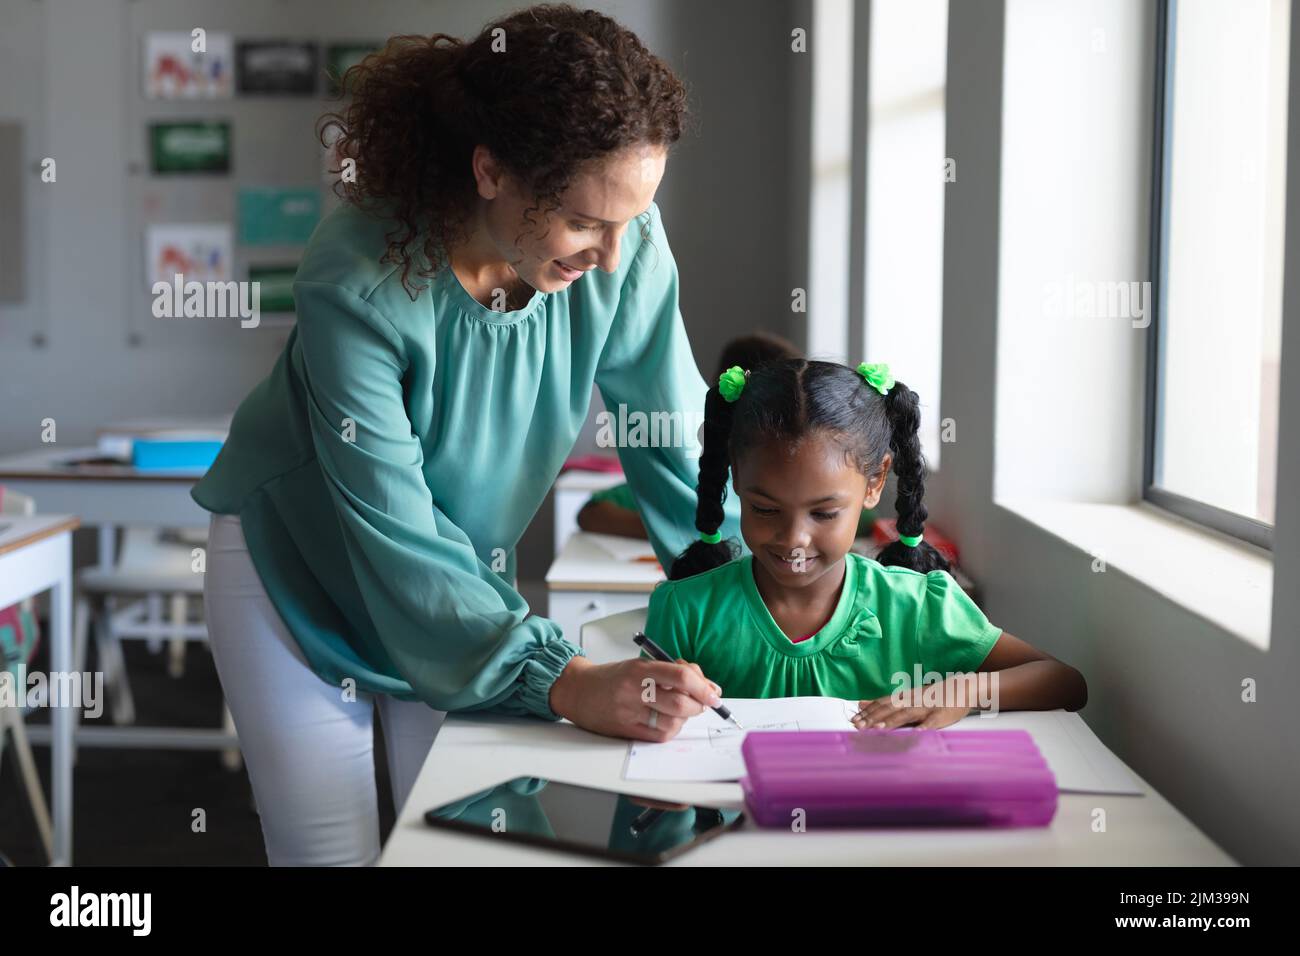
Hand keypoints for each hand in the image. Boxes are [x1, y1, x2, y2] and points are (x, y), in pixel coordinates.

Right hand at [549, 656, 722, 741]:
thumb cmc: (613, 677)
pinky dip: (672, 729)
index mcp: (639, 669)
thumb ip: (673, 671)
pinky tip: (668, 721)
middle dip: (699, 705)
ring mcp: (629, 713)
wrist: (578, 690)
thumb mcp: (641, 664)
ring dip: (686, 718)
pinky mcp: (626, 731)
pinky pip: (660, 735)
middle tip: (702, 703)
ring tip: (681, 710)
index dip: (703, 687)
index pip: (680, 676)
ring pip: (673, 722)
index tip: (714, 693)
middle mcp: (634, 690)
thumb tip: (707, 687)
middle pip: (680, 703)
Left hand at [852, 676, 973, 730]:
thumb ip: (885, 701)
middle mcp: (913, 700)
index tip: (853, 720)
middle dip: (873, 718)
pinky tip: (916, 735)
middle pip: (890, 708)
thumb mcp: (907, 696)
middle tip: (858, 726)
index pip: (882, 703)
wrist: (963, 687)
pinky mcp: (942, 715)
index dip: (867, 711)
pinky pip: (931, 722)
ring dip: (892, 721)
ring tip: (877, 729)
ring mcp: (927, 707)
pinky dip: (923, 728)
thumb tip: (860, 703)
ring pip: (907, 714)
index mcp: (905, 697)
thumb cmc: (934, 695)